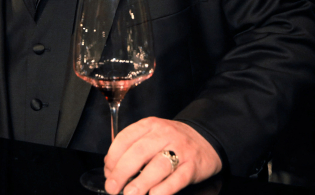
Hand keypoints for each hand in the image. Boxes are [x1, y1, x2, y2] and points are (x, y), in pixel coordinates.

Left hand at [104, 117, 222, 194]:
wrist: (206, 138)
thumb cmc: (172, 141)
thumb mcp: (152, 135)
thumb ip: (132, 147)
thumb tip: (110, 167)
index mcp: (150, 125)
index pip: (125, 139)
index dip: (113, 158)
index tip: (108, 173)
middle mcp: (164, 134)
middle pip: (139, 152)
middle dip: (122, 172)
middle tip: (112, 188)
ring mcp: (180, 150)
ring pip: (158, 166)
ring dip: (141, 183)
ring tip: (129, 194)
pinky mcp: (193, 166)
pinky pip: (177, 179)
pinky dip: (163, 190)